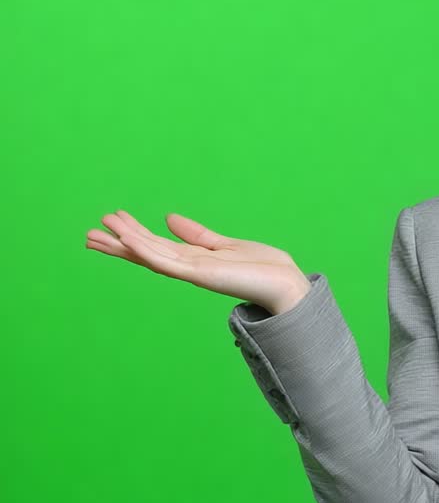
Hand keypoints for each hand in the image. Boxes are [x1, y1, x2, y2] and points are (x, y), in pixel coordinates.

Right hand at [85, 210, 312, 314]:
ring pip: (150, 256)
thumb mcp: (225, 244)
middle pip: (146, 252)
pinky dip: (146, 250)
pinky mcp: (200, 275)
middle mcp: (188, 267)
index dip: (133, 233)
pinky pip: (167, 262)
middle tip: (89, 233)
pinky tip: (128, 240)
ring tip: (99, 232)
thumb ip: (197, 234)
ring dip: (125, 244)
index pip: (156, 245)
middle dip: (119, 243)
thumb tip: (169, 218)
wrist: (286, 284)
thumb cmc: (262, 267)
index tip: (112, 219)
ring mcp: (192, 272)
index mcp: (194, 259)